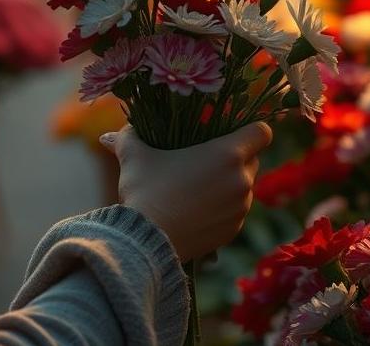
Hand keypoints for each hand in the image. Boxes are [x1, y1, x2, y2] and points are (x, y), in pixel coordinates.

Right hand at [100, 123, 271, 262]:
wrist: (146, 242)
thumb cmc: (145, 190)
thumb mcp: (135, 156)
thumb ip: (126, 137)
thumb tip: (106, 136)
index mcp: (228, 153)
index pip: (262, 132)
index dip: (250, 127)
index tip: (233, 129)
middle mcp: (242, 180)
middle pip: (254, 158)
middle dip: (236, 155)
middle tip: (208, 155)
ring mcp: (240, 208)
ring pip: (245, 185)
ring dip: (229, 182)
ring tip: (199, 183)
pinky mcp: (233, 231)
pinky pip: (237, 210)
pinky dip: (224, 206)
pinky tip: (198, 206)